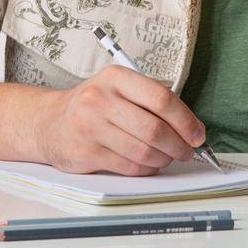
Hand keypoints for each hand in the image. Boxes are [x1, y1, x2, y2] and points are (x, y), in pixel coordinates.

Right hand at [32, 65, 207, 175]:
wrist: (49, 122)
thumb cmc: (92, 105)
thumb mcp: (117, 89)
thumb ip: (150, 101)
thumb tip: (190, 128)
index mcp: (116, 78)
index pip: (161, 99)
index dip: (186, 121)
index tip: (198, 134)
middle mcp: (101, 99)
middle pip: (155, 129)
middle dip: (179, 145)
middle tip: (187, 151)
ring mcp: (91, 127)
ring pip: (144, 152)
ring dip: (164, 159)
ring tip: (167, 158)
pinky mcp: (86, 153)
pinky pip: (129, 167)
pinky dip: (146, 169)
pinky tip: (148, 164)